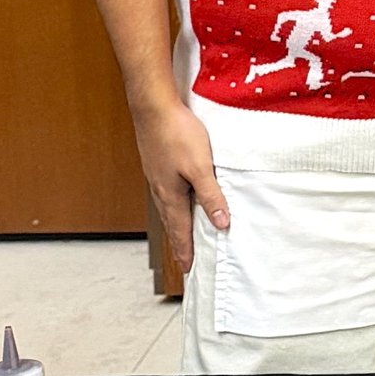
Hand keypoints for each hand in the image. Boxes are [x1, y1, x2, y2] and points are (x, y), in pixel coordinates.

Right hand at [131, 94, 227, 268]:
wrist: (153, 107)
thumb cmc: (176, 134)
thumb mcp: (200, 167)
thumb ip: (210, 195)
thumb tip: (221, 223)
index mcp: (170, 195)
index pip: (180, 231)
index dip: (185, 250)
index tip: (188, 268)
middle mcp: (160, 189)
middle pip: (171, 223)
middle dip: (179, 242)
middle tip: (184, 259)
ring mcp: (157, 176)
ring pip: (168, 207)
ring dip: (175, 224)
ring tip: (182, 235)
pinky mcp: (158, 163)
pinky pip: (167, 192)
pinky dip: (174, 205)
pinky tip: (178, 198)